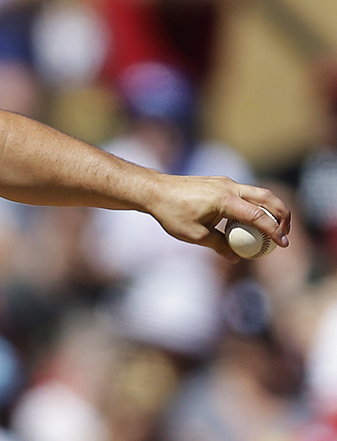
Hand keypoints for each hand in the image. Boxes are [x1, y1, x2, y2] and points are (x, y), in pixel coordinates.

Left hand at [147, 174, 290, 261]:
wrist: (154, 191)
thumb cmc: (171, 212)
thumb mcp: (195, 235)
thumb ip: (219, 245)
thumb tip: (236, 258)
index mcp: (225, 200)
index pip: (258, 216)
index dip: (274, 231)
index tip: (284, 244)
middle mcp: (229, 187)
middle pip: (268, 198)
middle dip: (282, 215)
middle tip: (285, 233)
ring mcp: (225, 183)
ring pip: (258, 192)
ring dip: (271, 208)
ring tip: (274, 226)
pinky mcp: (220, 183)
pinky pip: (245, 192)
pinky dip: (256, 204)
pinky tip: (251, 219)